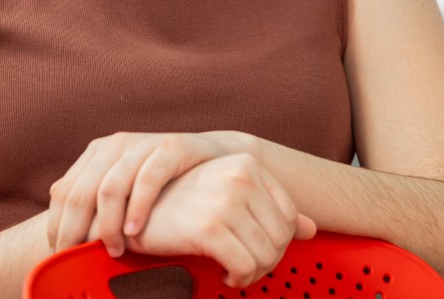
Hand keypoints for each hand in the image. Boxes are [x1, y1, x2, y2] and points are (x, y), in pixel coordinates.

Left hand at [49, 131, 244, 255]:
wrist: (216, 158)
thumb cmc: (166, 183)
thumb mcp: (126, 187)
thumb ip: (95, 201)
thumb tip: (56, 229)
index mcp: (97, 153)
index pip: (63, 193)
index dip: (57, 226)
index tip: (60, 254)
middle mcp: (115, 145)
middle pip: (81, 192)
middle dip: (76, 231)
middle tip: (78, 259)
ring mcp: (141, 144)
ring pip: (110, 188)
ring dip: (108, 225)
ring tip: (113, 251)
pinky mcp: (170, 147)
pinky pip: (146, 180)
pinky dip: (137, 208)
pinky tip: (135, 232)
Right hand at [121, 153, 316, 287]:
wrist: (131, 211)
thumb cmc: (180, 205)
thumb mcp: (228, 197)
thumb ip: (270, 209)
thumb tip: (311, 228)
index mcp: (247, 164)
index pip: (289, 216)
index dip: (277, 243)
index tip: (256, 251)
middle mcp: (240, 176)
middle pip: (281, 238)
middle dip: (266, 262)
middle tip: (245, 268)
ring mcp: (225, 200)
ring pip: (266, 256)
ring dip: (252, 274)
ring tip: (234, 272)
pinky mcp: (208, 227)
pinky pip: (245, 266)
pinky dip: (239, 279)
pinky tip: (225, 276)